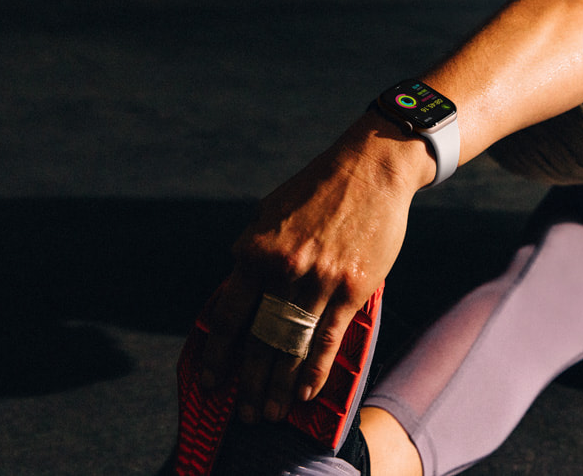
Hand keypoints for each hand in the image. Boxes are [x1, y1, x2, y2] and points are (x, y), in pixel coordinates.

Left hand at [198, 113, 432, 422]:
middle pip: (260, 339)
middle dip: (249, 382)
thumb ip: (251, 254)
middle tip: (244, 413)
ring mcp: (320, 281)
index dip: (219, 354)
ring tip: (271, 413)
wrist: (370, 170)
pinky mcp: (353, 288)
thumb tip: (236, 291)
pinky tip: (304, 392)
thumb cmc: (317, 191)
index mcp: (255, 251)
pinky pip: (329, 339)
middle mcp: (284, 269)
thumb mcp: (269, 215)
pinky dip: (315, 370)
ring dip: (279, 386)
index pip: (230, 316)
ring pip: (293, 346)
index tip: (212, 381)